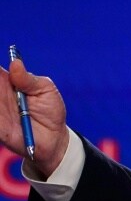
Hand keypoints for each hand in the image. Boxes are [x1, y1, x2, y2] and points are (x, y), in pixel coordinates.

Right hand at [0, 58, 68, 177]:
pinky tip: (2, 110)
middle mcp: (0, 96)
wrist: (54, 137)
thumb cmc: (50, 109)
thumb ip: (28, 79)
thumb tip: (15, 63)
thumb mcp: (45, 89)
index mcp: (10, 82)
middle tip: (2, 86)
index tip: (0, 70)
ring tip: (4, 99)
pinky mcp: (0, 128)